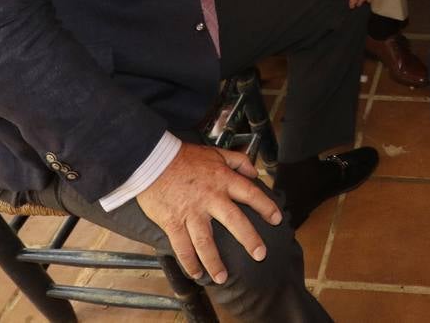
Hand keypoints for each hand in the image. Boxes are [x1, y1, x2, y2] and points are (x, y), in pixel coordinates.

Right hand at [135, 143, 280, 283]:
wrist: (152, 161)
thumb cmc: (185, 157)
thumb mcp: (216, 152)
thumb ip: (238, 161)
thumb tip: (254, 172)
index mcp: (223, 180)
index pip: (250, 193)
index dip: (265, 206)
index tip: (276, 220)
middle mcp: (210, 198)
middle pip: (234, 221)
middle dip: (249, 239)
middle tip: (260, 255)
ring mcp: (191, 212)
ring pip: (205, 242)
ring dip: (214, 262)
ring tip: (222, 278)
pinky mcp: (172, 222)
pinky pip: (182, 246)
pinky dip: (189, 262)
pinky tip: (196, 273)